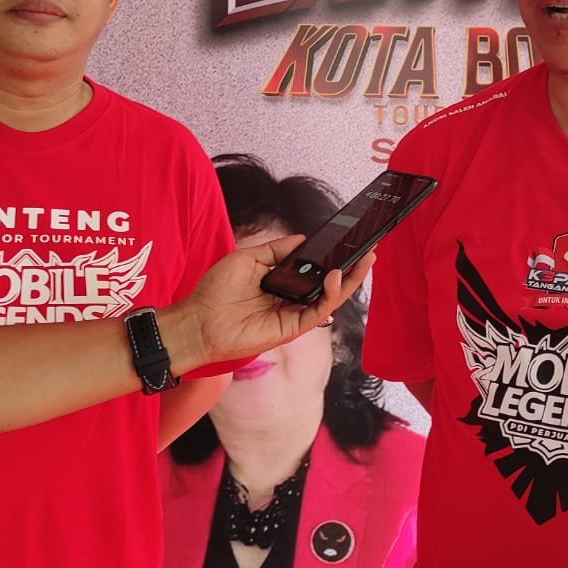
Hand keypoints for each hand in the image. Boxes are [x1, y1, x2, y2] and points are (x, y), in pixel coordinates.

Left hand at [171, 235, 373, 365]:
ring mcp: (292, 314)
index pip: (314, 270)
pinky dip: (330, 294)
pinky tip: (335, 276)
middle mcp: (290, 299)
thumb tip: (303, 239)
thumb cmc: (215, 290)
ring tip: (364, 260)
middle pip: (328, 284)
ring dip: (349, 280)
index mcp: (281, 282)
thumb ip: (276, 249)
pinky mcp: (291, 328)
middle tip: (369, 251)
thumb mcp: (247, 258)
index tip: (348, 241)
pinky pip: (318, 310)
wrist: (198, 321)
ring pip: (330, 298)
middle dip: (351, 268)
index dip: (332, 257)